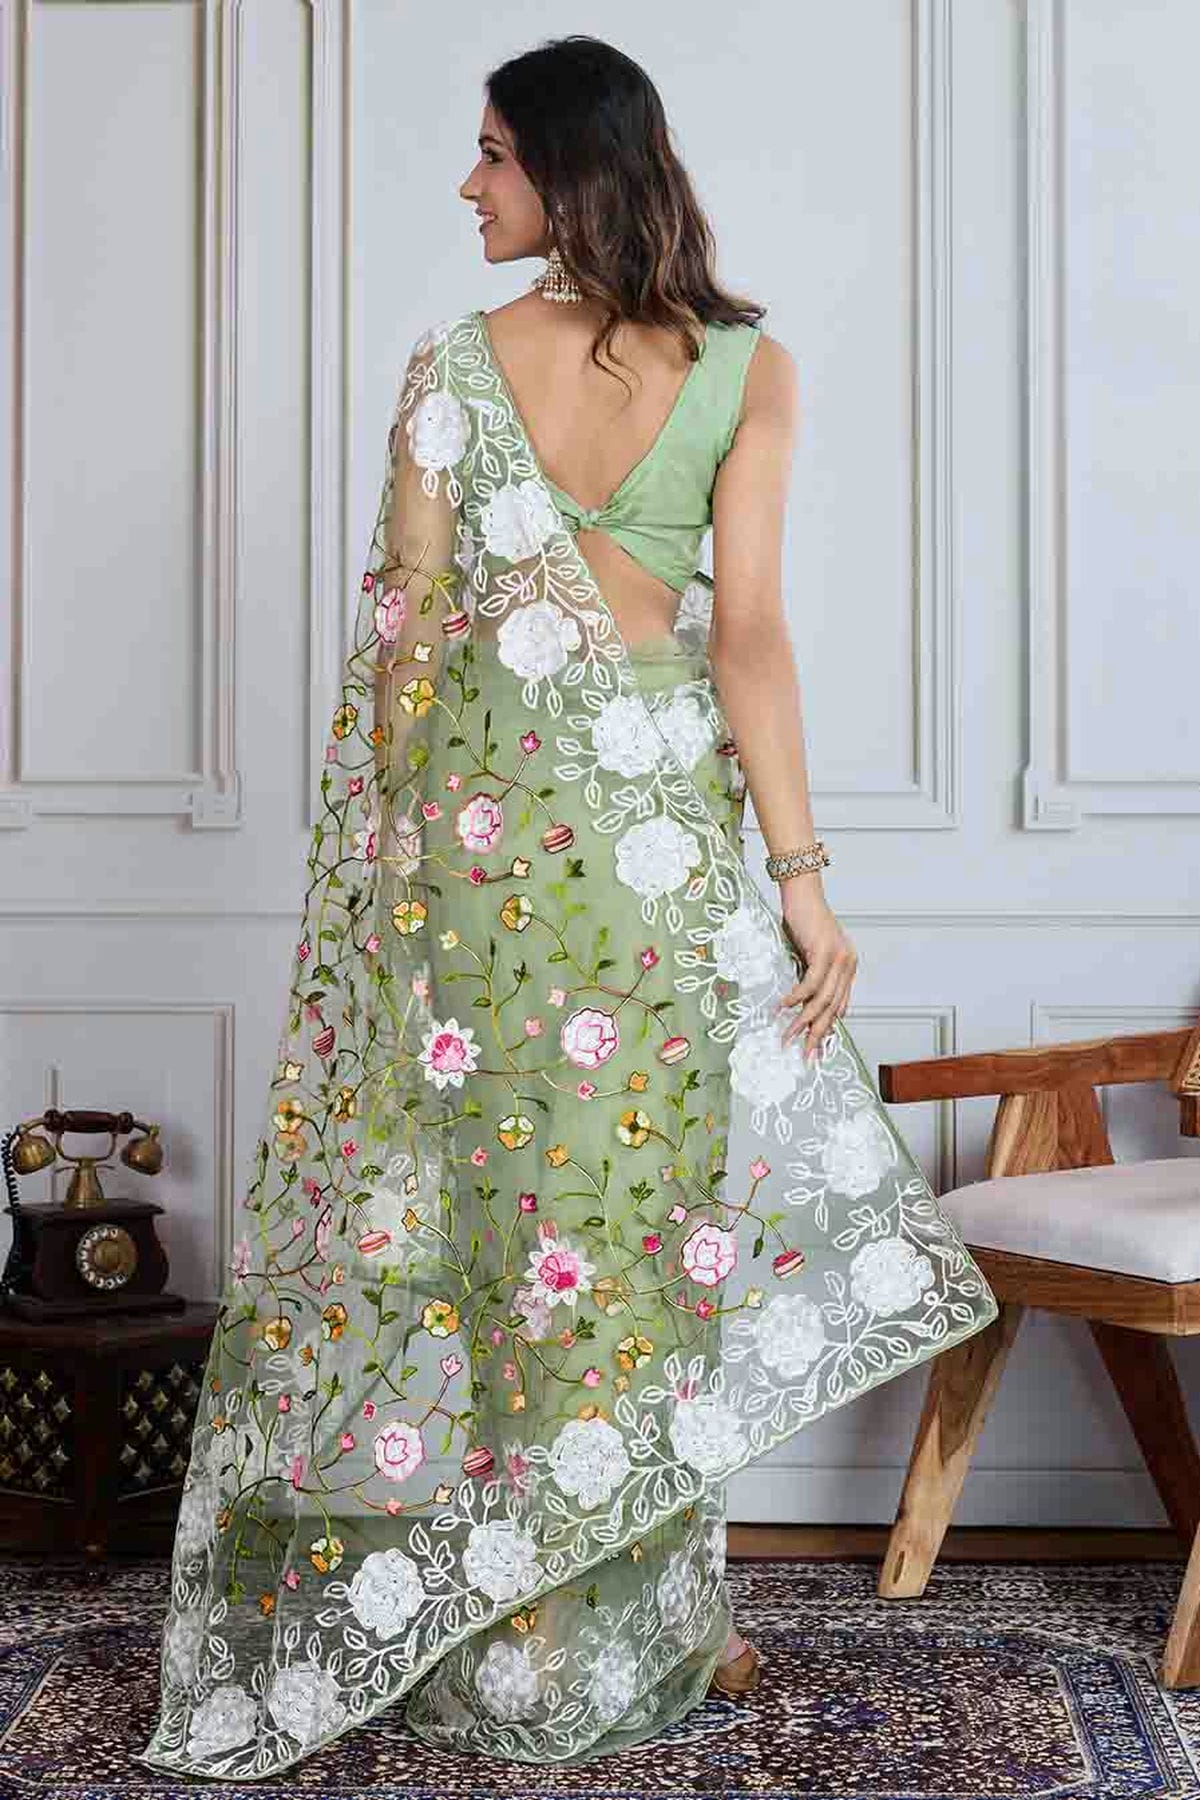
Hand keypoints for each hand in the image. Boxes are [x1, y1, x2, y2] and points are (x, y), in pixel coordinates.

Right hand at [775, 880, 858, 1058]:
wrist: (802, 891)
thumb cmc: (802, 920)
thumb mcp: (808, 954)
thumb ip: (810, 976)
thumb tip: (800, 1002)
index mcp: (847, 967)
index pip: (839, 1006)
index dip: (826, 1029)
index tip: (814, 1048)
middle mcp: (847, 965)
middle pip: (832, 1009)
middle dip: (816, 1035)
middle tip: (804, 1054)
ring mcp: (839, 959)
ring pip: (822, 1000)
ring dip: (803, 1021)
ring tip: (787, 1035)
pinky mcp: (825, 951)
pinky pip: (811, 983)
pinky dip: (796, 997)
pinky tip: (783, 1007)